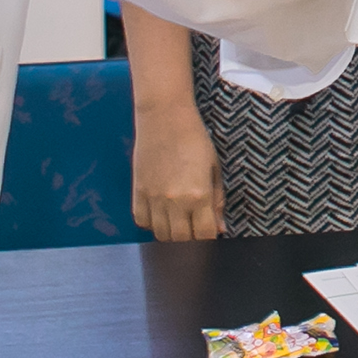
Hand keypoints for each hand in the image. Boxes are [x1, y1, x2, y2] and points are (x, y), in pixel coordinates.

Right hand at [131, 101, 225, 240]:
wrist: (164, 116)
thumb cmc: (193, 137)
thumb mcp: (214, 168)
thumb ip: (218, 201)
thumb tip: (219, 228)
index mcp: (199, 195)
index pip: (205, 236)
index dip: (209, 239)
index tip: (210, 233)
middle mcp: (175, 201)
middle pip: (182, 241)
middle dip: (191, 239)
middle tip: (195, 227)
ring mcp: (153, 198)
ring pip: (161, 235)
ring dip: (171, 233)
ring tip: (178, 220)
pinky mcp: (138, 192)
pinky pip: (142, 221)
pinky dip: (151, 223)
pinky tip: (160, 212)